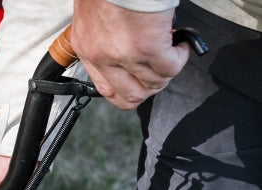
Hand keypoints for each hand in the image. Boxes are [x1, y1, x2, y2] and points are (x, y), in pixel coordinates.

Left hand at [71, 0, 189, 108]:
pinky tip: (182, 45)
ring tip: (174, 52)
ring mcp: (123, 56)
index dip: (128, 90)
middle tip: (161, 70)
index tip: (140, 79)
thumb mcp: (93, 13)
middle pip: (129, 96)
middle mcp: (101, 57)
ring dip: (168, 71)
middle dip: (150, 87)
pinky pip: (169, 68)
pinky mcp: (147, 47)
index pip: (106, 89)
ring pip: (152, 84)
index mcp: (86, 48)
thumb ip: (104, 34)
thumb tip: (124, 43)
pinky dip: (179, 59)